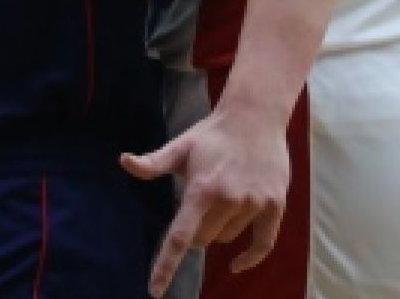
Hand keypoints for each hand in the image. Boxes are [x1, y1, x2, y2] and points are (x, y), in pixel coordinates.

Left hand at [121, 105, 290, 295]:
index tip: (155, 291)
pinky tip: (237, 264)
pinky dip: (250, 257)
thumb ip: (153, 162)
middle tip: (198, 206)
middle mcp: (228, 200)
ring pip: (228, 238)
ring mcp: (254, 203)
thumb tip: (124, 162)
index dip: (166, 266)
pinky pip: (263, 243)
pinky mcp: (275, 204)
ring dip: (220, 229)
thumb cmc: (212, 134)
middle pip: (203, 240)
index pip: (180, 237)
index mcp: (202, 189)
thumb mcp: (180, 146)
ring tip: (222, 197)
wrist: (255, 116)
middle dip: (195, 232)